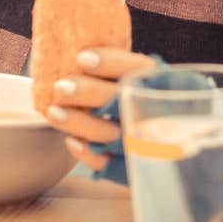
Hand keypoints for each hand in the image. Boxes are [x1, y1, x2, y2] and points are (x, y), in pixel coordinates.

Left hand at [41, 47, 156, 171]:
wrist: (169, 150)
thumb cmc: (144, 104)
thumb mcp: (145, 82)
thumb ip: (121, 70)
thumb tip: (78, 53)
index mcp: (166, 85)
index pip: (143, 70)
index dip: (112, 63)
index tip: (82, 58)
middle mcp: (160, 114)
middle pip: (124, 102)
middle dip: (89, 93)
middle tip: (60, 87)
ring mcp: (149, 144)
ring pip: (112, 134)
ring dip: (79, 123)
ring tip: (53, 112)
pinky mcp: (135, 168)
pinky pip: (110, 166)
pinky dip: (88, 154)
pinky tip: (71, 141)